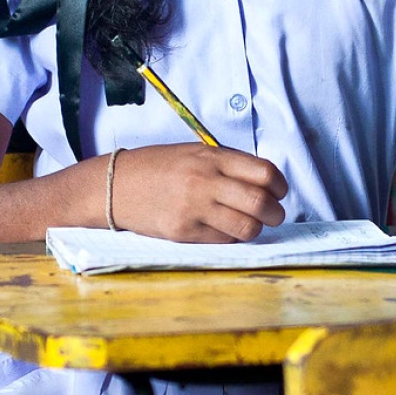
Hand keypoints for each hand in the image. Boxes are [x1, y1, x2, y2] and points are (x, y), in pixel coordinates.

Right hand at [108, 144, 286, 242]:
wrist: (116, 185)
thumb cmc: (159, 168)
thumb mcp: (194, 153)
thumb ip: (228, 165)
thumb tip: (267, 184)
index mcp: (211, 157)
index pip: (264, 173)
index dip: (280, 186)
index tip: (279, 192)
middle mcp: (204, 181)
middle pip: (260, 202)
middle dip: (276, 213)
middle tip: (274, 216)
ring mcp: (193, 208)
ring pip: (246, 227)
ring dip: (256, 229)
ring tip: (251, 225)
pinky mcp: (183, 231)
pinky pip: (223, 240)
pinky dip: (232, 238)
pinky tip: (225, 231)